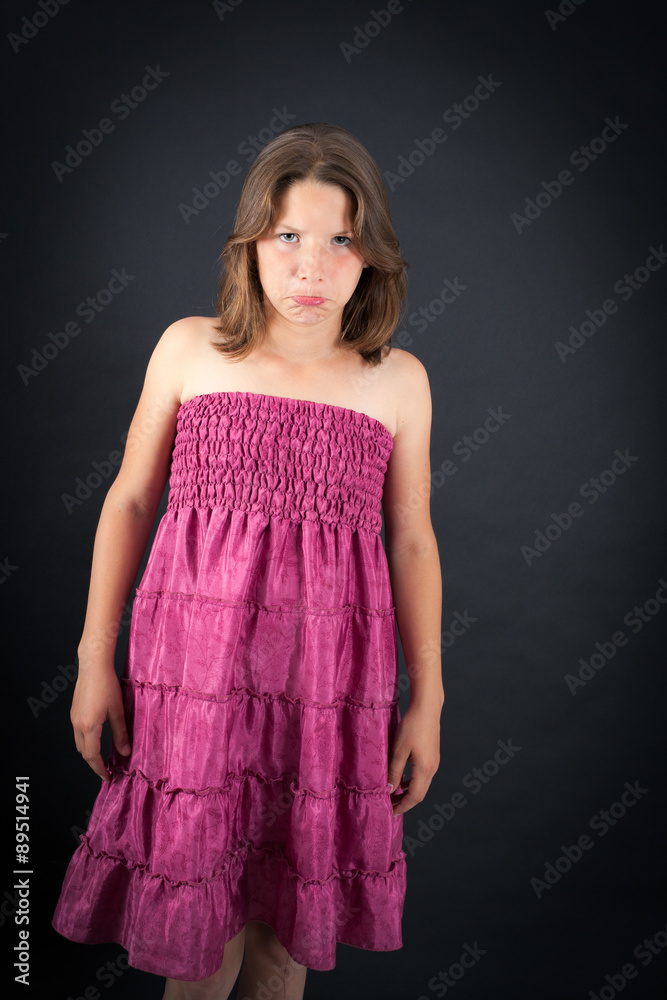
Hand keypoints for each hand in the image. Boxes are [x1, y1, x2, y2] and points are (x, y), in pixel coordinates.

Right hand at [70, 664, 130, 780]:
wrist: (93, 665)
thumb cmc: (106, 685)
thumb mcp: (118, 711)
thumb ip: (121, 734)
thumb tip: (125, 753)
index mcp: (89, 727)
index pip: (92, 756)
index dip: (100, 769)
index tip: (108, 777)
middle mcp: (77, 725)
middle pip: (83, 752)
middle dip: (94, 764)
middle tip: (106, 771)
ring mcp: (74, 718)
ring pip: (79, 743)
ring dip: (89, 753)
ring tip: (102, 758)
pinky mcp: (75, 712)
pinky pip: (78, 733)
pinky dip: (87, 742)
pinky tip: (97, 740)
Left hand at [387, 701, 441, 815]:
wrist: (427, 708)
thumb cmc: (412, 726)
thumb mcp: (399, 750)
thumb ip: (394, 771)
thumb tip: (389, 790)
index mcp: (425, 769)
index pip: (414, 796)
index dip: (402, 806)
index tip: (391, 813)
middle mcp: (432, 768)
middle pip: (420, 794)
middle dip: (405, 802)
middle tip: (390, 807)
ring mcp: (434, 762)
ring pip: (422, 785)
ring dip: (408, 793)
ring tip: (394, 796)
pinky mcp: (433, 756)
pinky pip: (423, 776)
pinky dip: (412, 782)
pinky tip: (403, 780)